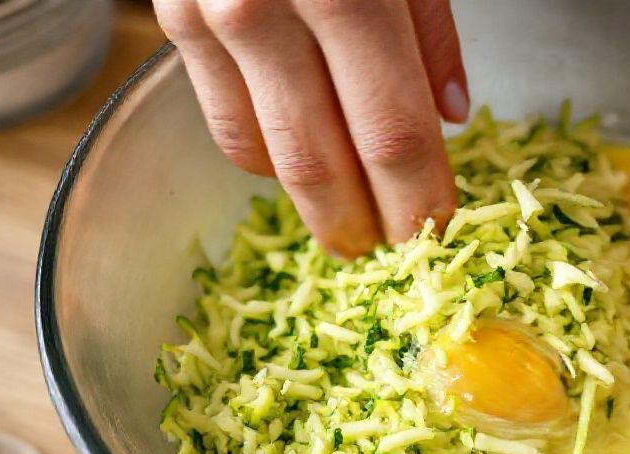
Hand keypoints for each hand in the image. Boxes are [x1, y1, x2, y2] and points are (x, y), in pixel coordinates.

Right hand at [153, 0, 466, 257]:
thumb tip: (452, 117)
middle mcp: (267, 10)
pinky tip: (302, 162)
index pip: (393, 132)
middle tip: (394, 253)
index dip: (419, 197)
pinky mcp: (176, 24)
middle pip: (325, 162)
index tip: (437, 232)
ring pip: (268, 157)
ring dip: (316, 206)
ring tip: (352, 223)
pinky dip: (268, 160)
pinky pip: (226, 125)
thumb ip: (431, 28)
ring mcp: (211, 20)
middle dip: (366, 223)